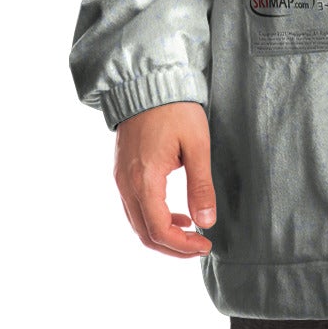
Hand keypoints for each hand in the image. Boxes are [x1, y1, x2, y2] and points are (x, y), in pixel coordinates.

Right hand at [113, 100, 215, 258]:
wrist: (148, 82)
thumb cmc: (175, 109)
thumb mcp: (197, 145)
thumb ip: (200, 185)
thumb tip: (206, 223)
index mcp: (144, 180)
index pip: (158, 230)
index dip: (182, 246)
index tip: (204, 245)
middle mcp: (126, 185)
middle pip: (144, 233)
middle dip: (172, 247)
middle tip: (199, 246)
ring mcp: (121, 179)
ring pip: (137, 223)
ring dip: (162, 235)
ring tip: (190, 231)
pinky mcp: (122, 172)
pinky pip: (134, 208)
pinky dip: (153, 219)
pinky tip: (175, 213)